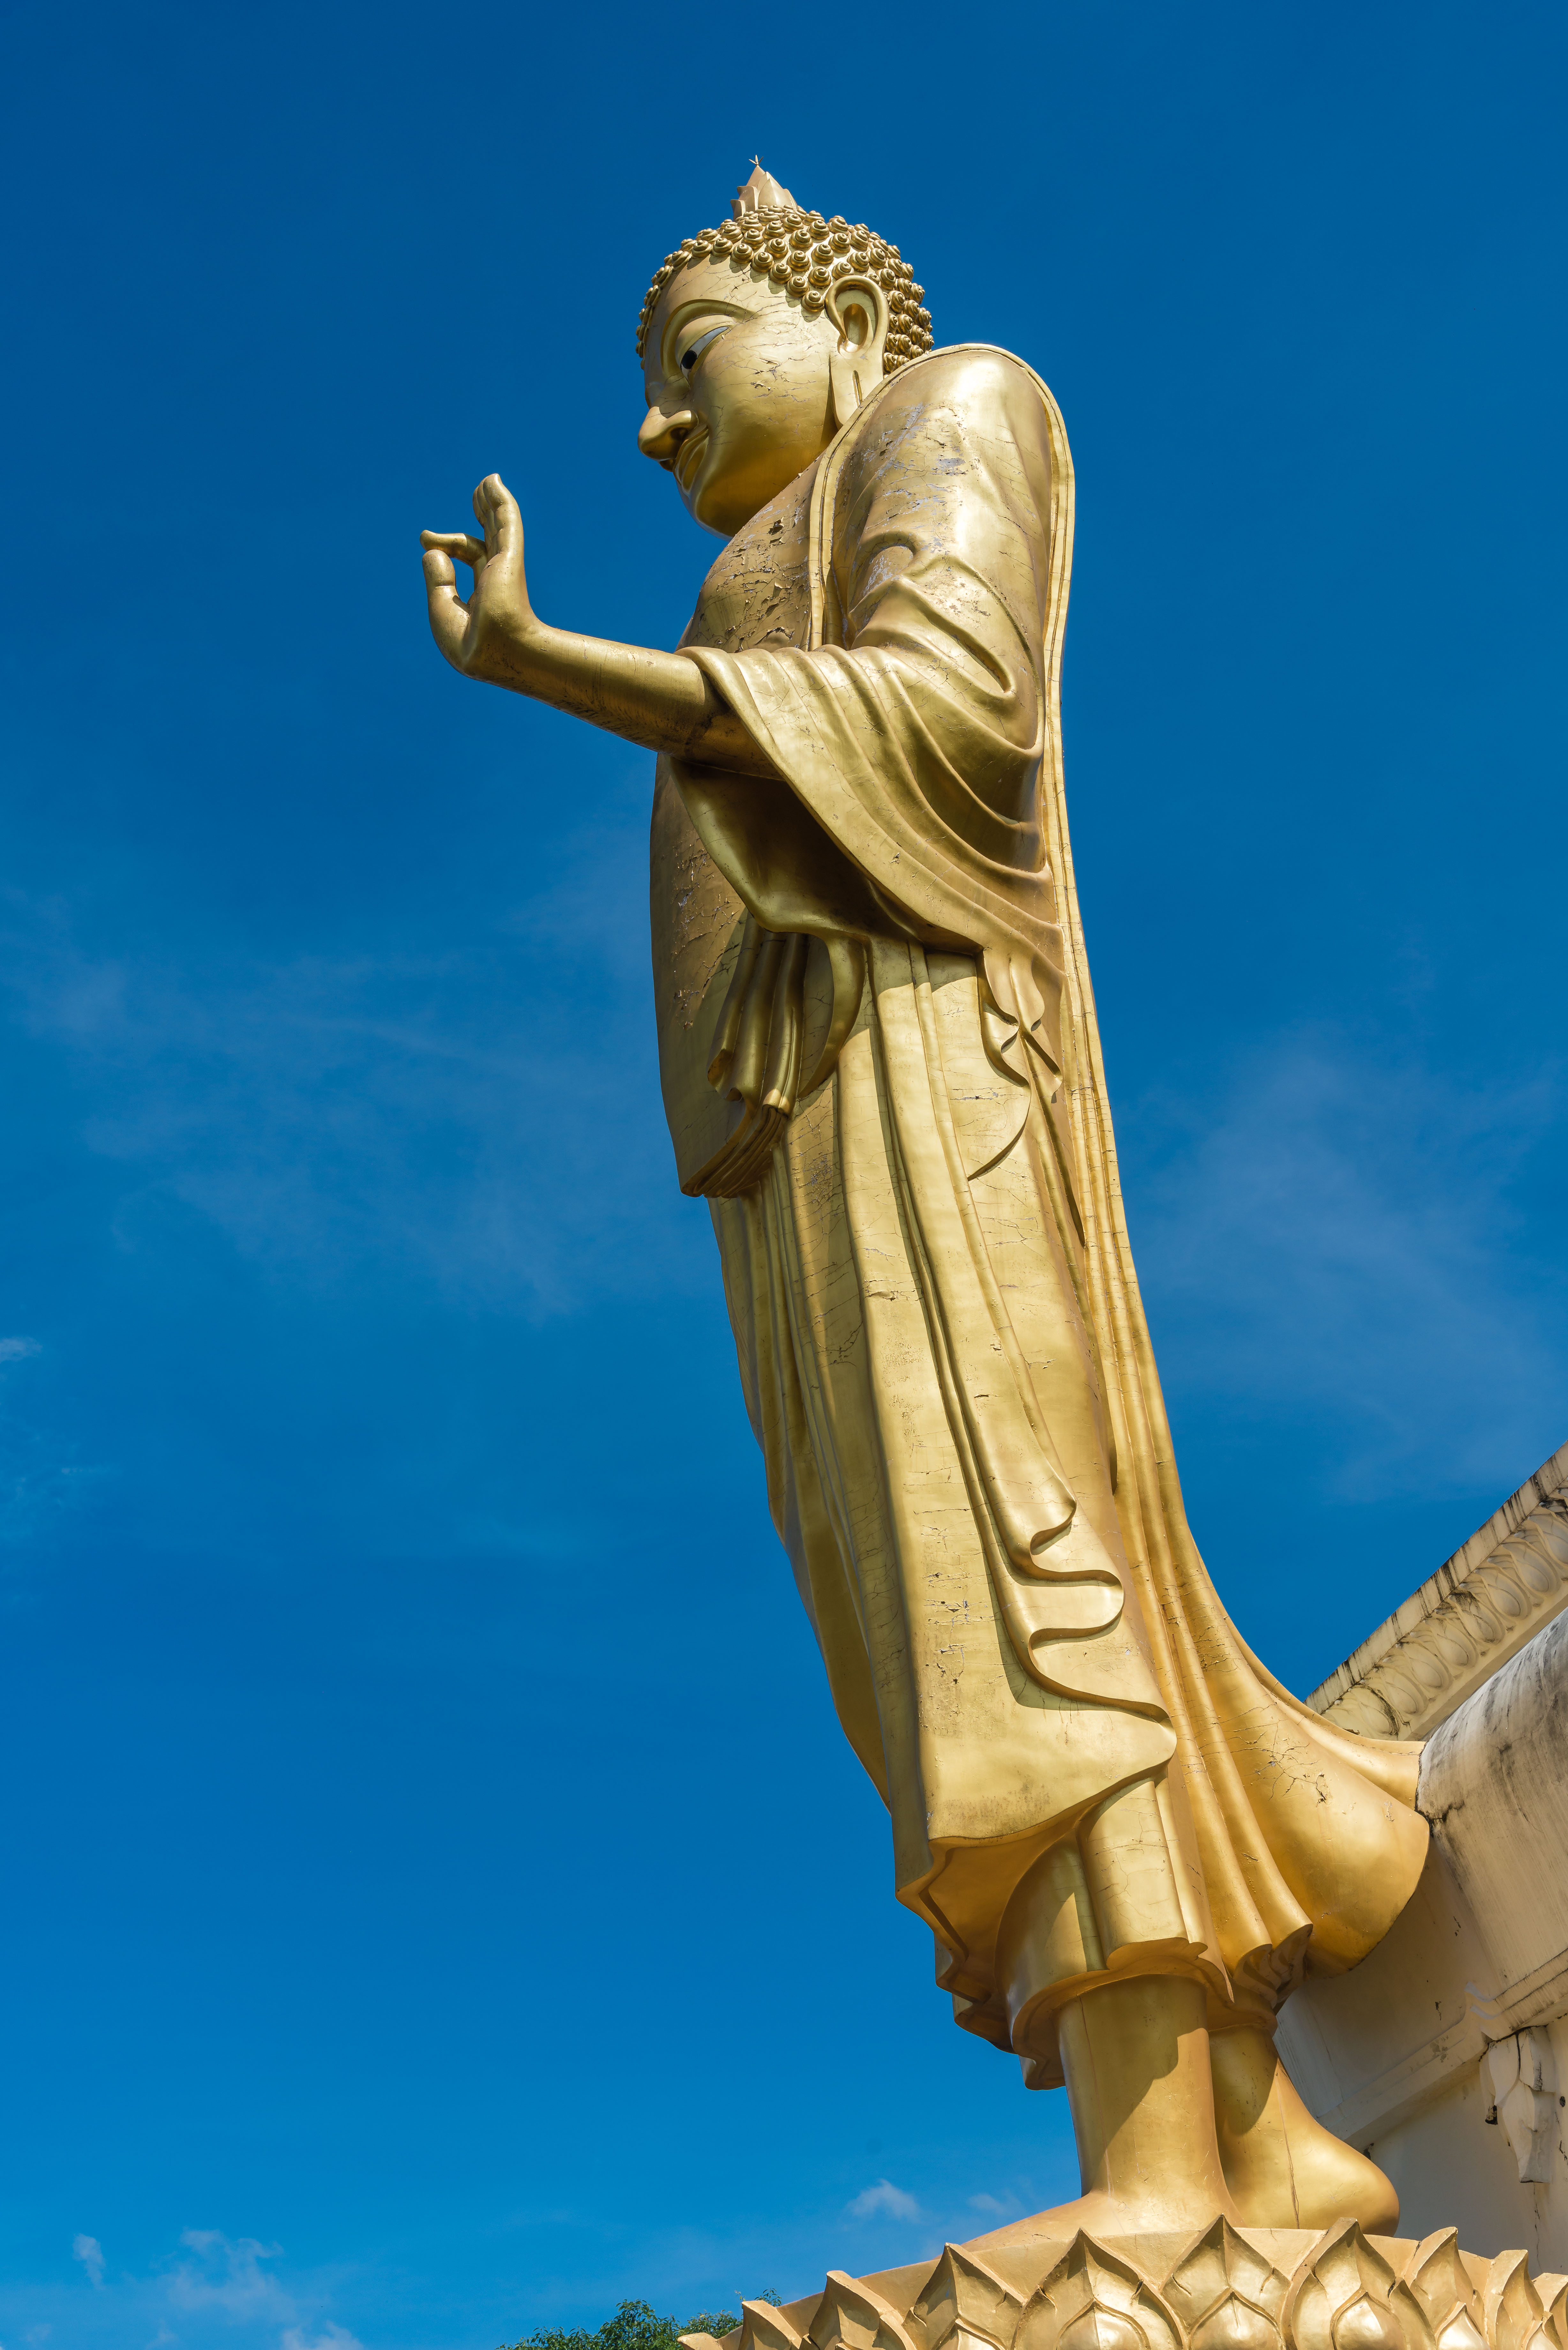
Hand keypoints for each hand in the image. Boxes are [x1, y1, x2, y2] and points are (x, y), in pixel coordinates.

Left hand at [419, 474, 538, 682]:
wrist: (497, 654)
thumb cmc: (474, 647)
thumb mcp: (444, 613)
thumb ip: (437, 582)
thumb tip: (431, 549)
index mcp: (486, 595)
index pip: (471, 558)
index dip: (449, 545)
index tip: (427, 538)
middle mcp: (497, 579)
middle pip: (488, 538)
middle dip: (480, 517)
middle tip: (474, 496)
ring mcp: (505, 567)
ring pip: (498, 525)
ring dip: (491, 502)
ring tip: (486, 482)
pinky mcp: (509, 558)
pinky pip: (505, 521)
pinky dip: (499, 501)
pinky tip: (492, 482)